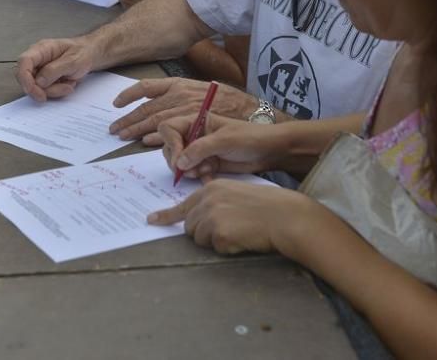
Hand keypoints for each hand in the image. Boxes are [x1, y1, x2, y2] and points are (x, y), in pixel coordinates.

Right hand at [16, 37, 98, 101]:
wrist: (91, 55)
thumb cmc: (83, 52)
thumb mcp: (73, 60)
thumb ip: (54, 70)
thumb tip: (38, 81)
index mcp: (41, 49)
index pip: (24, 62)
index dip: (24, 77)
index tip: (33, 90)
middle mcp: (37, 59)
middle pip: (26, 78)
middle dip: (41, 89)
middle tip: (60, 90)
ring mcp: (40, 70)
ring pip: (36, 87)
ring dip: (54, 90)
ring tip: (69, 83)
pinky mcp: (45, 80)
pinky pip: (44, 91)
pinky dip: (56, 91)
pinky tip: (67, 84)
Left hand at [109, 77, 257, 142]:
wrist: (253, 115)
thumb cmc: (229, 104)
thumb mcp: (202, 92)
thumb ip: (181, 99)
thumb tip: (160, 112)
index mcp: (179, 84)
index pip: (147, 87)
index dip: (129, 94)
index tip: (115, 103)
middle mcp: (180, 95)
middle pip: (147, 108)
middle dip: (128, 120)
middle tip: (114, 130)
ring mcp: (188, 110)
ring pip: (155, 121)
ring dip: (137, 130)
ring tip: (123, 137)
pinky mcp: (195, 125)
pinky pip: (171, 132)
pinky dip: (157, 137)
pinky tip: (146, 141)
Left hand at [147, 179, 307, 254]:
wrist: (285, 216)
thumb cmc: (267, 205)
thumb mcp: (236, 192)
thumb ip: (215, 200)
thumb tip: (198, 215)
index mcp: (211, 188)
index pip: (183, 205)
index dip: (166, 216)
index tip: (151, 220)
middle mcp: (208, 200)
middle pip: (190, 226)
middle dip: (203, 233)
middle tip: (228, 230)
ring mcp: (212, 216)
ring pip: (200, 239)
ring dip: (216, 241)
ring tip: (239, 231)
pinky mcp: (219, 233)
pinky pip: (216, 248)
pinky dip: (228, 248)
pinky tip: (243, 238)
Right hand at [154, 113, 289, 180]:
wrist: (270, 151)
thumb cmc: (250, 137)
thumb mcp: (224, 140)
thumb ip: (200, 149)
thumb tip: (179, 163)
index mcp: (196, 121)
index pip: (169, 128)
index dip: (170, 144)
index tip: (179, 160)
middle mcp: (194, 134)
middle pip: (170, 147)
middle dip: (178, 161)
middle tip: (191, 170)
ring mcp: (200, 150)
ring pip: (180, 163)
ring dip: (189, 170)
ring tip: (206, 171)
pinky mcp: (207, 164)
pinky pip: (193, 173)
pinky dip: (199, 178)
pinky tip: (211, 177)